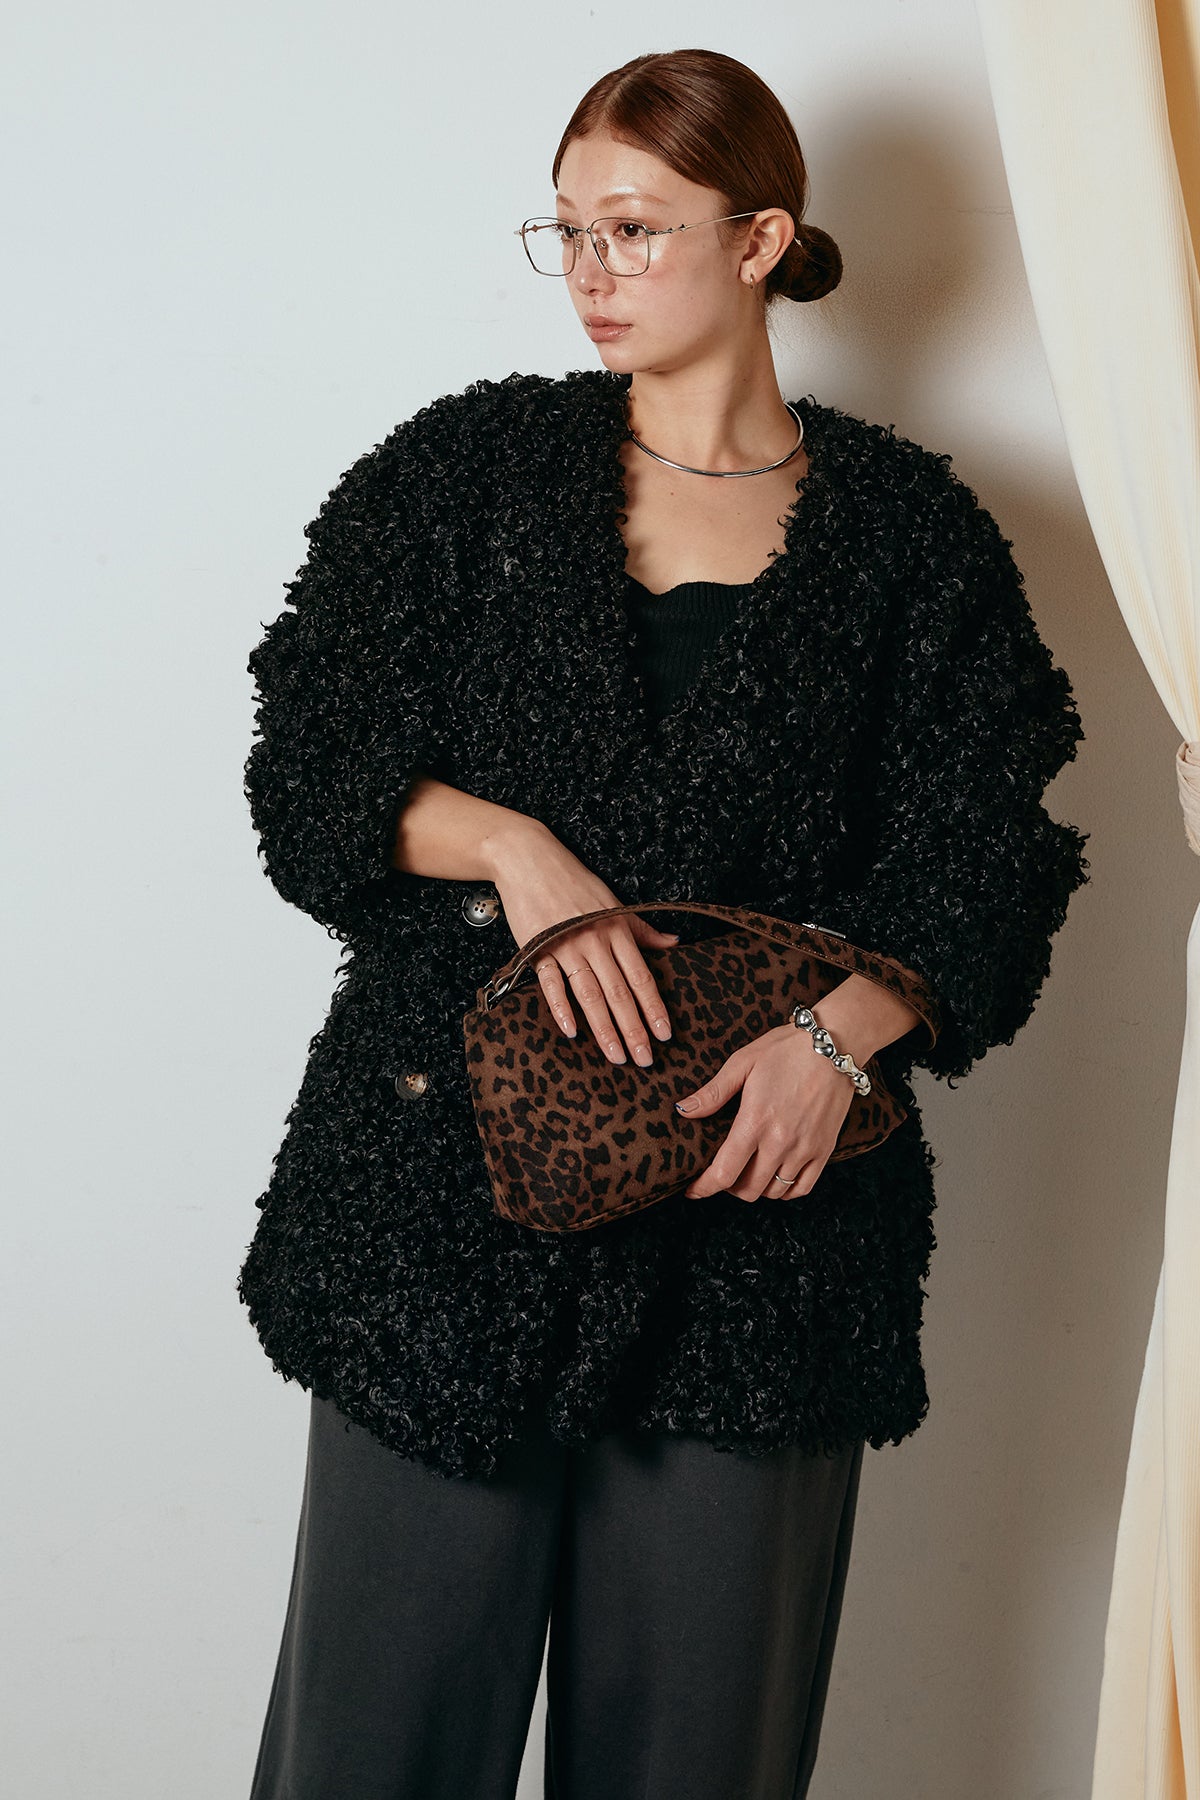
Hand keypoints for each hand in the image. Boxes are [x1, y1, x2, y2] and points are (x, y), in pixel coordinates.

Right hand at [487, 819, 679, 1065]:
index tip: (665, 1034)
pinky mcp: (538, 948)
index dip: (654, 1007)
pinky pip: (551, 983)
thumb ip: (641, 929)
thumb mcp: (613, 903)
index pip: (641, 976)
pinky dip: (562, 1008)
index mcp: (617, 929)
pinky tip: (572, 1032)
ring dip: (604, 1029)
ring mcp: (566, 944)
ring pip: (590, 994)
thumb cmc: (573, 881)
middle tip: (645, 1059)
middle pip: (619, 992)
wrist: (530, 859)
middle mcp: (595, 940)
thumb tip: (673, 942)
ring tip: (616, 1056)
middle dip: (634, 1028)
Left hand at [674, 1021, 858, 1201]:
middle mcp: (780, 1141)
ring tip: (748, 1172)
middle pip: (748, 1189)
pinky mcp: (825, 1149)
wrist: (835, 1044)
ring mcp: (805, 1148)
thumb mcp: (743, 1062)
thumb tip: (684, 1110)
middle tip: (722, 1173)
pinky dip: (785, 1190)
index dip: (704, 1188)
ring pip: (774, 1192)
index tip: (693, 1191)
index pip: (724, 1173)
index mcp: (755, 1121)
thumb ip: (713, 1092)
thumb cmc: (786, 1049)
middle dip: (728, 1188)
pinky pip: (802, 1187)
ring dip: (756, 1188)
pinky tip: (776, 1176)